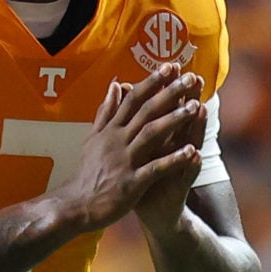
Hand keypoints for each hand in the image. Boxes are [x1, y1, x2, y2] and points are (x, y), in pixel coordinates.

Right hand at [60, 64, 204, 232]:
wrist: (75, 206)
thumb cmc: (87, 173)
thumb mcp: (93, 138)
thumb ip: (106, 111)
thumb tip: (116, 85)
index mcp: (111, 130)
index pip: (133, 99)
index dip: (153, 81)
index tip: (171, 66)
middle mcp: (118, 141)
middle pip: (146, 111)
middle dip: (169, 93)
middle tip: (190, 77)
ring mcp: (125, 161)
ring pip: (152, 134)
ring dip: (174, 120)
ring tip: (195, 107)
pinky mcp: (131, 183)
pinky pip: (155, 168)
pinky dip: (173, 159)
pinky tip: (191, 151)